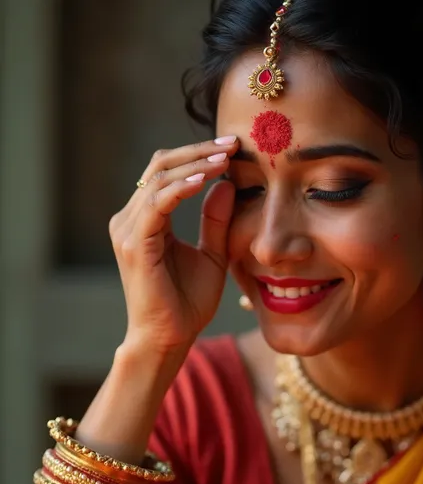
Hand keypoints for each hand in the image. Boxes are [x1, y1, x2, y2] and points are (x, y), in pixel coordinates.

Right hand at [109, 136, 238, 353]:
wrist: (169, 339)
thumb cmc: (187, 305)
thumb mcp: (211, 255)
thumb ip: (216, 222)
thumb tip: (226, 185)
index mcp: (145, 220)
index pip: (167, 172)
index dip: (197, 154)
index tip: (233, 148)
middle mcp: (130, 220)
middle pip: (160, 166)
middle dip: (197, 150)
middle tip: (232, 144)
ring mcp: (128, 230)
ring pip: (158, 178)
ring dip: (194, 164)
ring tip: (225, 158)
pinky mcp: (134, 243)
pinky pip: (157, 203)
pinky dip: (181, 188)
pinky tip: (206, 180)